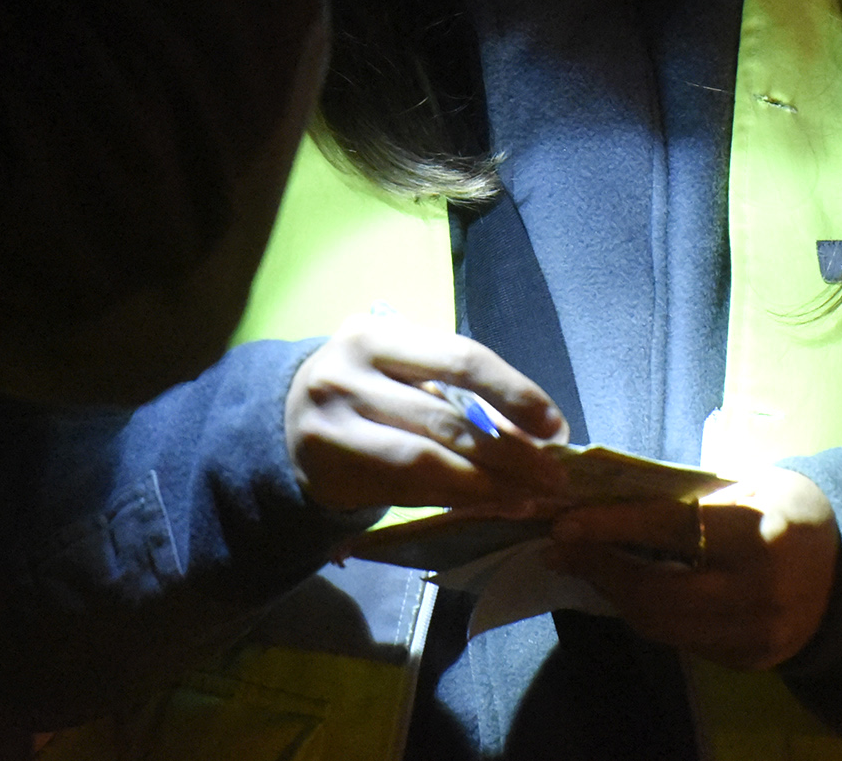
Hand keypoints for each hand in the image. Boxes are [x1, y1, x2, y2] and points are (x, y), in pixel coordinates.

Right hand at [284, 314, 569, 514]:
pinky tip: (491, 506)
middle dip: (511, 451)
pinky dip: (455, 499)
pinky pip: (407, 489)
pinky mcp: (331, 472)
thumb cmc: (365, 389)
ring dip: (488, 484)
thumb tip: (536, 432)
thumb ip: (455, 392)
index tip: (556, 426)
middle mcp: (348, 374)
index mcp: (377, 335)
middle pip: (447, 417)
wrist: (285, 425)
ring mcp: (334, 425)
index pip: (460, 358)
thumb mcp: (401, 370)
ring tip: (529, 498)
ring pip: (427, 460)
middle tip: (555, 476)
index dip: (515, 393)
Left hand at [548, 470, 838, 670]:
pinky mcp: (750, 660)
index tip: (565, 524)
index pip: (669, 530)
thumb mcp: (745, 485)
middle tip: (562, 548)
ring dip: (616, 596)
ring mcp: (755, 633)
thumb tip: (606, 500)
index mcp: (758, 532)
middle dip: (601, 569)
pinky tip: (628, 592)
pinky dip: (650, 615)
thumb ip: (685, 498)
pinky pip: (683, 641)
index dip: (611, 528)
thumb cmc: (786, 508)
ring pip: (663, 624)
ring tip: (586, 567)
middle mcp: (758, 590)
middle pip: (657, 590)